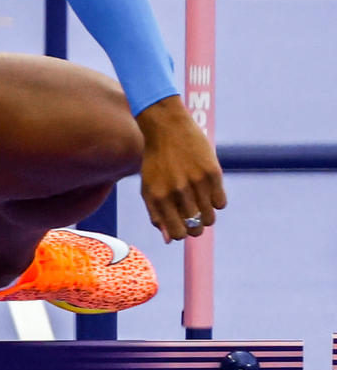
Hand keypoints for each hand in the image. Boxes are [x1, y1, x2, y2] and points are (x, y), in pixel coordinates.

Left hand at [136, 96, 225, 242]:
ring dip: (207, 216)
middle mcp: (177, 192)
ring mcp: (195, 182)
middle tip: (194, 216)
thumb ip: (157, 215)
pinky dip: (216, 202)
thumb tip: (170, 239)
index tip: (183, 225)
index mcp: (158, 198)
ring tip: (201, 204)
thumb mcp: (149, 188)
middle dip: (196, 227)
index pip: (178, 233)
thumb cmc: (156, 162)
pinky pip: (221, 203)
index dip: (182, 233)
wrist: (168, 129)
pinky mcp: (212, 173)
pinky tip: (208, 191)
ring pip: (210, 217)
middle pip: (196, 228)